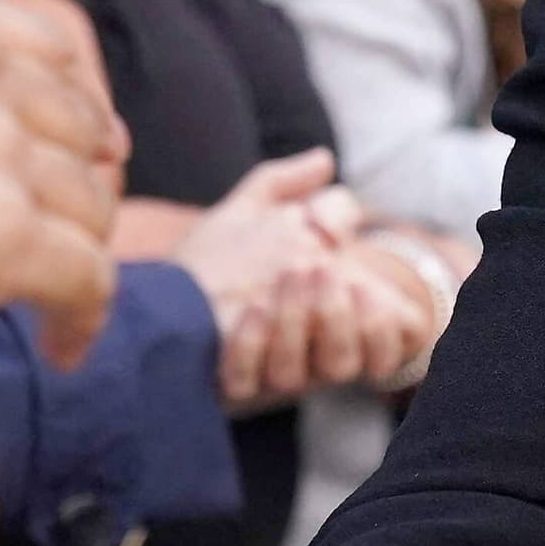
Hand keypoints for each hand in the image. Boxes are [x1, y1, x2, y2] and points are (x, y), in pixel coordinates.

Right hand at [0, 0, 127, 374]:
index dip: (73, 109)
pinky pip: (87, 279)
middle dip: (84, 182)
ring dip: (79, 256)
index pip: (44, 48)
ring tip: (55, 306)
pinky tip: (62, 350)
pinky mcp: (6, 231)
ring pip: (88, 206)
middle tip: (76, 234)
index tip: (84, 149)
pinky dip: (84, 320)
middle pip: (77, 127)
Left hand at [173, 152, 373, 402]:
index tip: (361, 284)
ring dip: (299, 325)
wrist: (158, 298)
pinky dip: (251, 349)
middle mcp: (307, 355)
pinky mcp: (228, 385)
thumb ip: (288, 185)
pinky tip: (248, 311)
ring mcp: (269, 374)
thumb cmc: (220, 256)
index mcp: (330, 320)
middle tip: (317, 270)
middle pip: (344, 361)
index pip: (386, 344)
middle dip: (336, 316)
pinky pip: (247, 383)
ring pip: (301, 376)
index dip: (385, 327)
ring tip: (285, 280)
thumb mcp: (252, 212)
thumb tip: (323, 160)